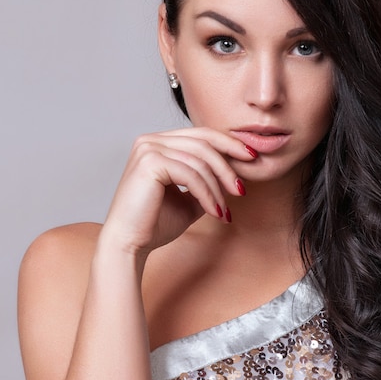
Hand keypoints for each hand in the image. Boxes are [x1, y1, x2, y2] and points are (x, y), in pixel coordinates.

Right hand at [101, 127, 256, 255]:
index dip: (229, 144)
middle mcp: (150, 140)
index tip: (251, 158)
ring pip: (199, 160)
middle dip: (227, 166)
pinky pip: (190, 174)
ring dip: (218, 187)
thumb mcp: (188, 200)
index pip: (201, 135)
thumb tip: (234, 176)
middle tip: (242, 189)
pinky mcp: (149, 162)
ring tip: (224, 210)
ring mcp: (148, 148)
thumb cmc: (154, 224)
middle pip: (204, 142)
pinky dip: (207, 194)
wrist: (129, 245)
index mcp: (157, 143)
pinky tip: (214, 212)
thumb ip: (206, 184)